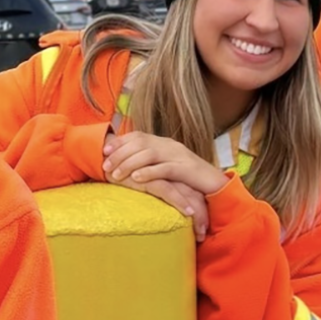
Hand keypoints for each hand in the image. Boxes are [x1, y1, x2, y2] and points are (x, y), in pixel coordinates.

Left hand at [103, 132, 228, 195]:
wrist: (215, 183)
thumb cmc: (188, 178)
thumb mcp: (166, 166)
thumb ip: (150, 163)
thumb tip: (127, 164)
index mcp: (164, 142)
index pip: (138, 136)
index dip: (120, 142)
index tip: (104, 151)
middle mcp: (170, 145)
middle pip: (140, 143)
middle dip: (120, 154)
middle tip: (105, 167)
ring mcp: (179, 156)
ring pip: (149, 154)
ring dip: (130, 164)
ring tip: (117, 175)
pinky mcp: (186, 169)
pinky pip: (165, 168)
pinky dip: (149, 173)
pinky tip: (137, 179)